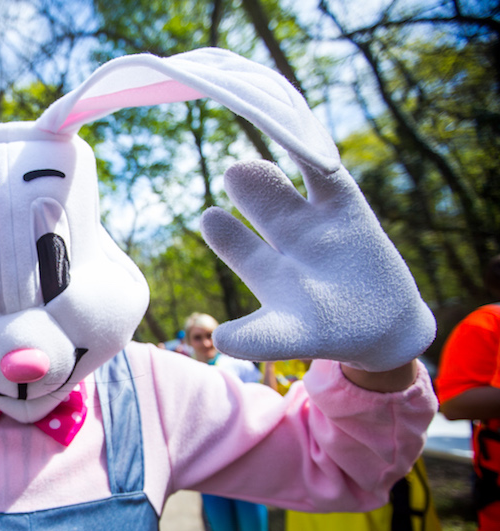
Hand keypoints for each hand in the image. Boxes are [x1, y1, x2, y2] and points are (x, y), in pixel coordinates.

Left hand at [201, 160, 434, 372]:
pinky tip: (298, 131)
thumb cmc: (326, 333)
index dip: (227, 235)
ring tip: (267, 153)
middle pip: (265, 208)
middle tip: (234, 172)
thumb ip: (255, 339)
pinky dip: (314, 155)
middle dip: (251, 189)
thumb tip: (219, 339)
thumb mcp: (288, 338)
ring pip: (293, 186)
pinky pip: (328, 175)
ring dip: (279, 169)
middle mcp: (284, 240)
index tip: (211, 217)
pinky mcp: (347, 208)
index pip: (241, 248)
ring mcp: (315, 221)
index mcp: (265, 269)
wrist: (380, 327)